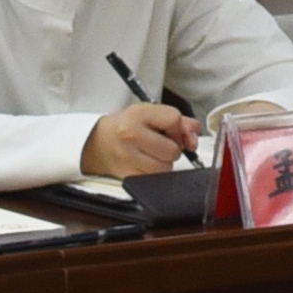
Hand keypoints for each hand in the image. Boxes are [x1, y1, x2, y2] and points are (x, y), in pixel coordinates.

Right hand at [81, 101, 202, 176]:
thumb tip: (194, 134)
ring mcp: (128, 157)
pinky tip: (146, 164)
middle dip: (172, 148)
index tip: (171, 131)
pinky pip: (156, 180)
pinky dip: (155, 174)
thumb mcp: (149, 113)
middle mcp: (131, 135)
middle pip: (173, 149)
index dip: (178, 128)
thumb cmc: (126, 126)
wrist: (98, 142)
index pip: (174, 119)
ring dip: (165, 163)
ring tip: (152, 155)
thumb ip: (178, 120)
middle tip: (160, 145)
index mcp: (138, 115)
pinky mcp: (128, 175)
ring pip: (166, 167)